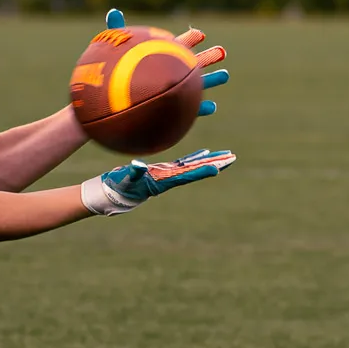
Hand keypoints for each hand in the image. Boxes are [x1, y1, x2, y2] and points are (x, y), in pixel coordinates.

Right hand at [81, 148, 236, 215]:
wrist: (115, 194)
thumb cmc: (118, 186)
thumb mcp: (123, 179)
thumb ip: (131, 173)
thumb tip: (137, 164)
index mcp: (162, 180)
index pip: (185, 175)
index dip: (200, 172)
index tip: (217, 169)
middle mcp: (170, 178)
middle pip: (196, 170)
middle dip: (215, 164)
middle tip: (233, 157)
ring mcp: (168, 174)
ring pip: (193, 166)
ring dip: (210, 160)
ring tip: (226, 155)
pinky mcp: (164, 170)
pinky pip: (184, 163)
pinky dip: (195, 157)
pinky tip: (204, 153)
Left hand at [104, 6, 228, 116]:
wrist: (115, 103)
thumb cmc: (115, 73)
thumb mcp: (118, 50)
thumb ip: (117, 29)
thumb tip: (112, 11)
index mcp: (162, 57)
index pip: (178, 45)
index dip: (188, 39)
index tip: (199, 34)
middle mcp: (171, 73)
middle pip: (193, 63)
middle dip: (207, 57)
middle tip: (222, 51)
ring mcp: (173, 90)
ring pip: (196, 85)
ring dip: (211, 80)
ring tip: (225, 75)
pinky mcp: (173, 109)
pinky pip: (191, 109)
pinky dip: (202, 107)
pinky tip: (212, 107)